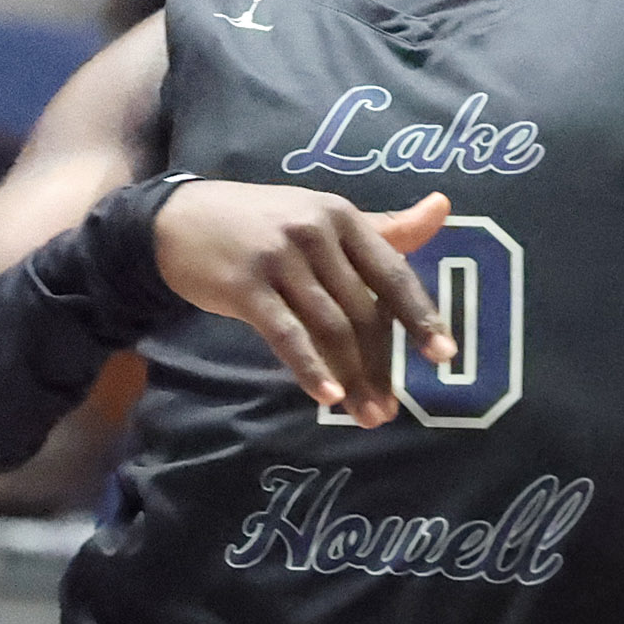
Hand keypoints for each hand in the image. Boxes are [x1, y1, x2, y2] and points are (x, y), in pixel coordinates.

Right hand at [155, 183, 456, 427]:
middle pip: (362, 310)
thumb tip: (443, 208)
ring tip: (365, 415)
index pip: (393, 272)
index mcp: (342, 216)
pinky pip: (287, 335)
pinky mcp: (245, 286)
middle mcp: (315, 232)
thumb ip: (384, 225)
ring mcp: (279, 258)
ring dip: (351, 378)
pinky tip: (327, 397)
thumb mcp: (322, 215)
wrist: (178, 220)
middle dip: (380, 366)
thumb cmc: (262, 221)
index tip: (444, 356)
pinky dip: (311, 368)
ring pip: (330, 328)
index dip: (420, 316)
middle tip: (390, 410)